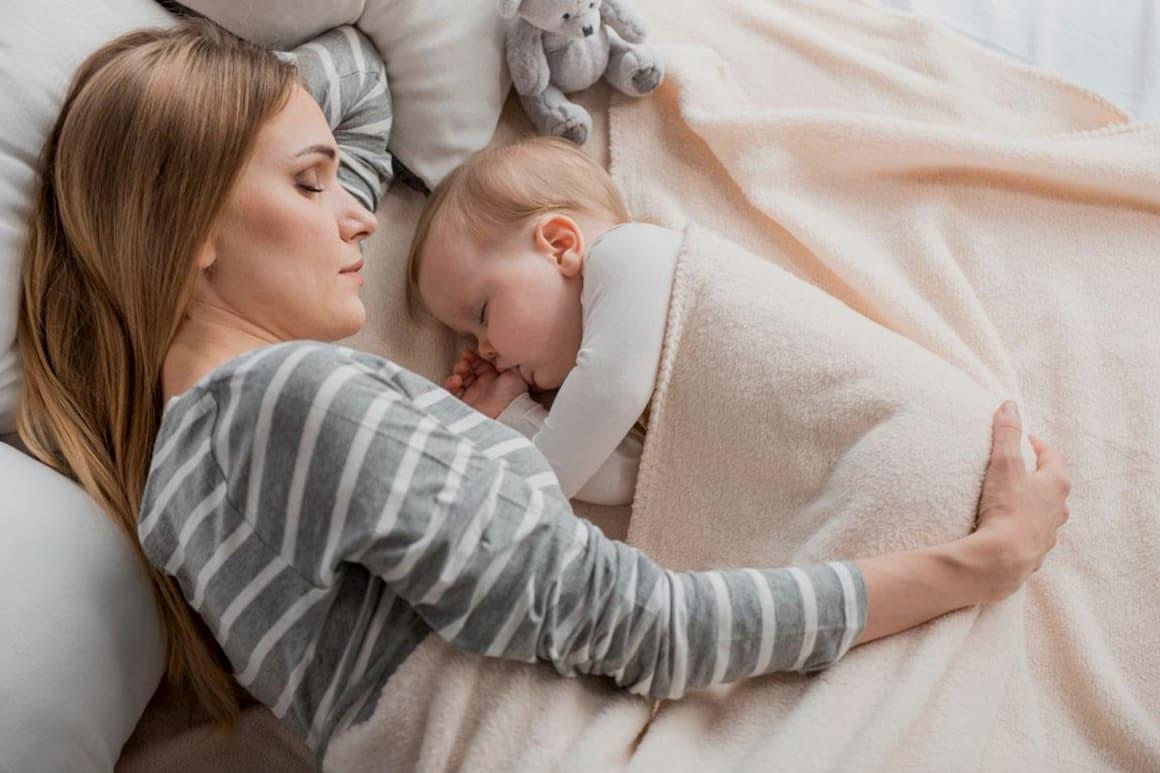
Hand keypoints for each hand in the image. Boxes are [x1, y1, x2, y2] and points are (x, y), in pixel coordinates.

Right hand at [443, 349, 529, 418]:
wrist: (509, 413)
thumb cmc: (514, 394)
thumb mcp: (514, 373)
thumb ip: (505, 361)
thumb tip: (496, 353)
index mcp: (493, 377)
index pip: (478, 364)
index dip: (472, 357)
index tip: (468, 353)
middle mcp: (481, 386)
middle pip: (467, 370)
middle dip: (463, 363)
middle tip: (465, 362)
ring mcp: (472, 395)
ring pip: (458, 379)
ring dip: (457, 372)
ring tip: (461, 371)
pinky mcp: (464, 404)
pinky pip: (452, 392)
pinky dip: (451, 384)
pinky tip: (457, 380)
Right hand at [962, 402, 1071, 602]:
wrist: (1002, 558)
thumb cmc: (1007, 507)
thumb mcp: (1004, 463)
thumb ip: (1007, 433)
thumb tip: (1010, 405)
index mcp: (1056, 484)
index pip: (1051, 456)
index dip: (1036, 445)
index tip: (1021, 440)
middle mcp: (1059, 509)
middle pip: (1050, 485)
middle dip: (1034, 475)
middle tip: (1014, 467)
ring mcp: (1048, 533)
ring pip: (1042, 512)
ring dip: (1029, 503)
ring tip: (1006, 498)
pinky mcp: (1034, 553)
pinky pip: (1030, 534)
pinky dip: (1020, 527)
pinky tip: (1003, 527)